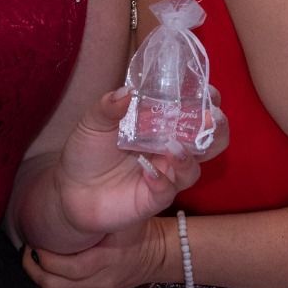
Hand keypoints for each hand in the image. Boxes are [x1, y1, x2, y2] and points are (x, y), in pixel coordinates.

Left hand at [23, 219, 166, 287]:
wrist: (157, 254)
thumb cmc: (138, 230)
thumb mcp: (124, 216)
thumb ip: (103, 207)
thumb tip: (71, 191)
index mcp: (106, 260)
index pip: (69, 268)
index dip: (45, 257)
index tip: (34, 241)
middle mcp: (100, 281)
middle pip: (55, 286)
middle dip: (33, 269)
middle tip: (27, 250)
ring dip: (37, 280)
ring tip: (32, 261)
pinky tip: (43, 272)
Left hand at [55, 88, 227, 235]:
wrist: (70, 189)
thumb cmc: (87, 151)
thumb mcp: (93, 123)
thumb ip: (108, 107)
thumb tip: (126, 91)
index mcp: (160, 124)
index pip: (193, 109)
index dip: (207, 99)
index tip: (208, 91)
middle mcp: (169, 148)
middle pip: (209, 139)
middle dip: (216, 127)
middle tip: (210, 118)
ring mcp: (165, 174)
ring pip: (194, 167)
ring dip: (188, 157)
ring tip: (175, 147)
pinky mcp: (155, 197)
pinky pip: (168, 190)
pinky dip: (162, 181)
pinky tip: (148, 173)